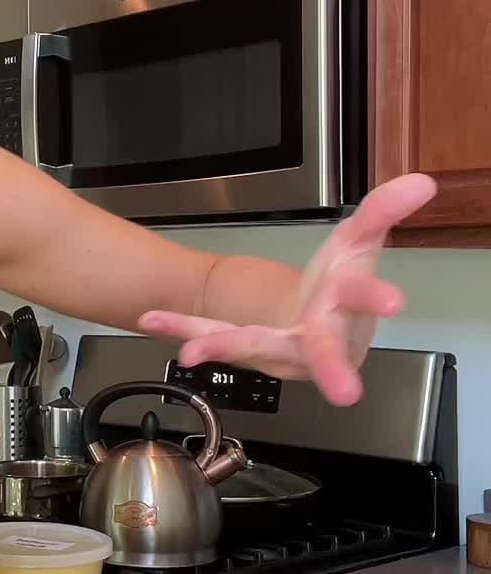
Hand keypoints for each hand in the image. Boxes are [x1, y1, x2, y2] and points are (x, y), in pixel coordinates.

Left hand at [138, 175, 436, 407]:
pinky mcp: (243, 343)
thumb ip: (384, 209)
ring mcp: (277, 345)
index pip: (366, 294)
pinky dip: (182, 327)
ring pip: (253, 346)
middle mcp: (316, 336)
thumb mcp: (361, 240)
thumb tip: (423, 181)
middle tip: (345, 392)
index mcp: (346, 305)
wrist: (318, 331)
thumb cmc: (339, 290)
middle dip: (331, 368)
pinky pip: (213, 334)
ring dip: (222, 347)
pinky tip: (152, 319)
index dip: (377, 296)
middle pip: (324, 350)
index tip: (394, 302)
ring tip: (191, 350)